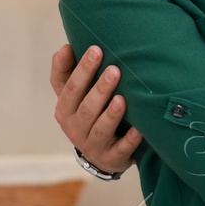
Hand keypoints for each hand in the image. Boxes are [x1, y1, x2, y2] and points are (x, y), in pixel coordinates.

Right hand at [50, 43, 142, 173]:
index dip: (81, 69)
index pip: (69, 87)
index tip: (96, 49)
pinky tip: (140, 129)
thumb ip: (66, 72)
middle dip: (100, 88)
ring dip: (111, 114)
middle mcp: (74, 128)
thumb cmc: (86, 113)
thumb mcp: (73, 95)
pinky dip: (130, 139)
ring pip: (101, 129)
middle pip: (87, 107)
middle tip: (114, 69)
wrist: (99, 153)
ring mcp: (92, 145)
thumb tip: (65, 47)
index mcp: (64, 109)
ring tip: (122, 98)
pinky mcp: (111, 158)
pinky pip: (121, 149)